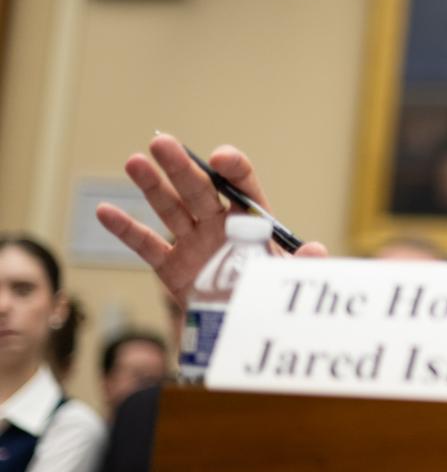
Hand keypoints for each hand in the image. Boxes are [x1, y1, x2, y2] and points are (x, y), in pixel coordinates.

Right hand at [95, 133, 326, 304]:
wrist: (248, 328)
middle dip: (183, 167)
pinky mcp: (171, 267)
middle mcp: (220, 225)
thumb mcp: (292, 280)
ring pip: (170, 208)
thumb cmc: (274, 295)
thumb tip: (317, 250)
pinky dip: (126, 230)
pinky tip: (105, 211)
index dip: (234, 170)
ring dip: (152, 186)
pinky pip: (146, 246)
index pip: (243, 186)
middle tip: (163, 142)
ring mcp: (193, 243)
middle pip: (200, 190)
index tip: (221, 158)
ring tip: (135, 161)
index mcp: (253, 222)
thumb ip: (305, 264)